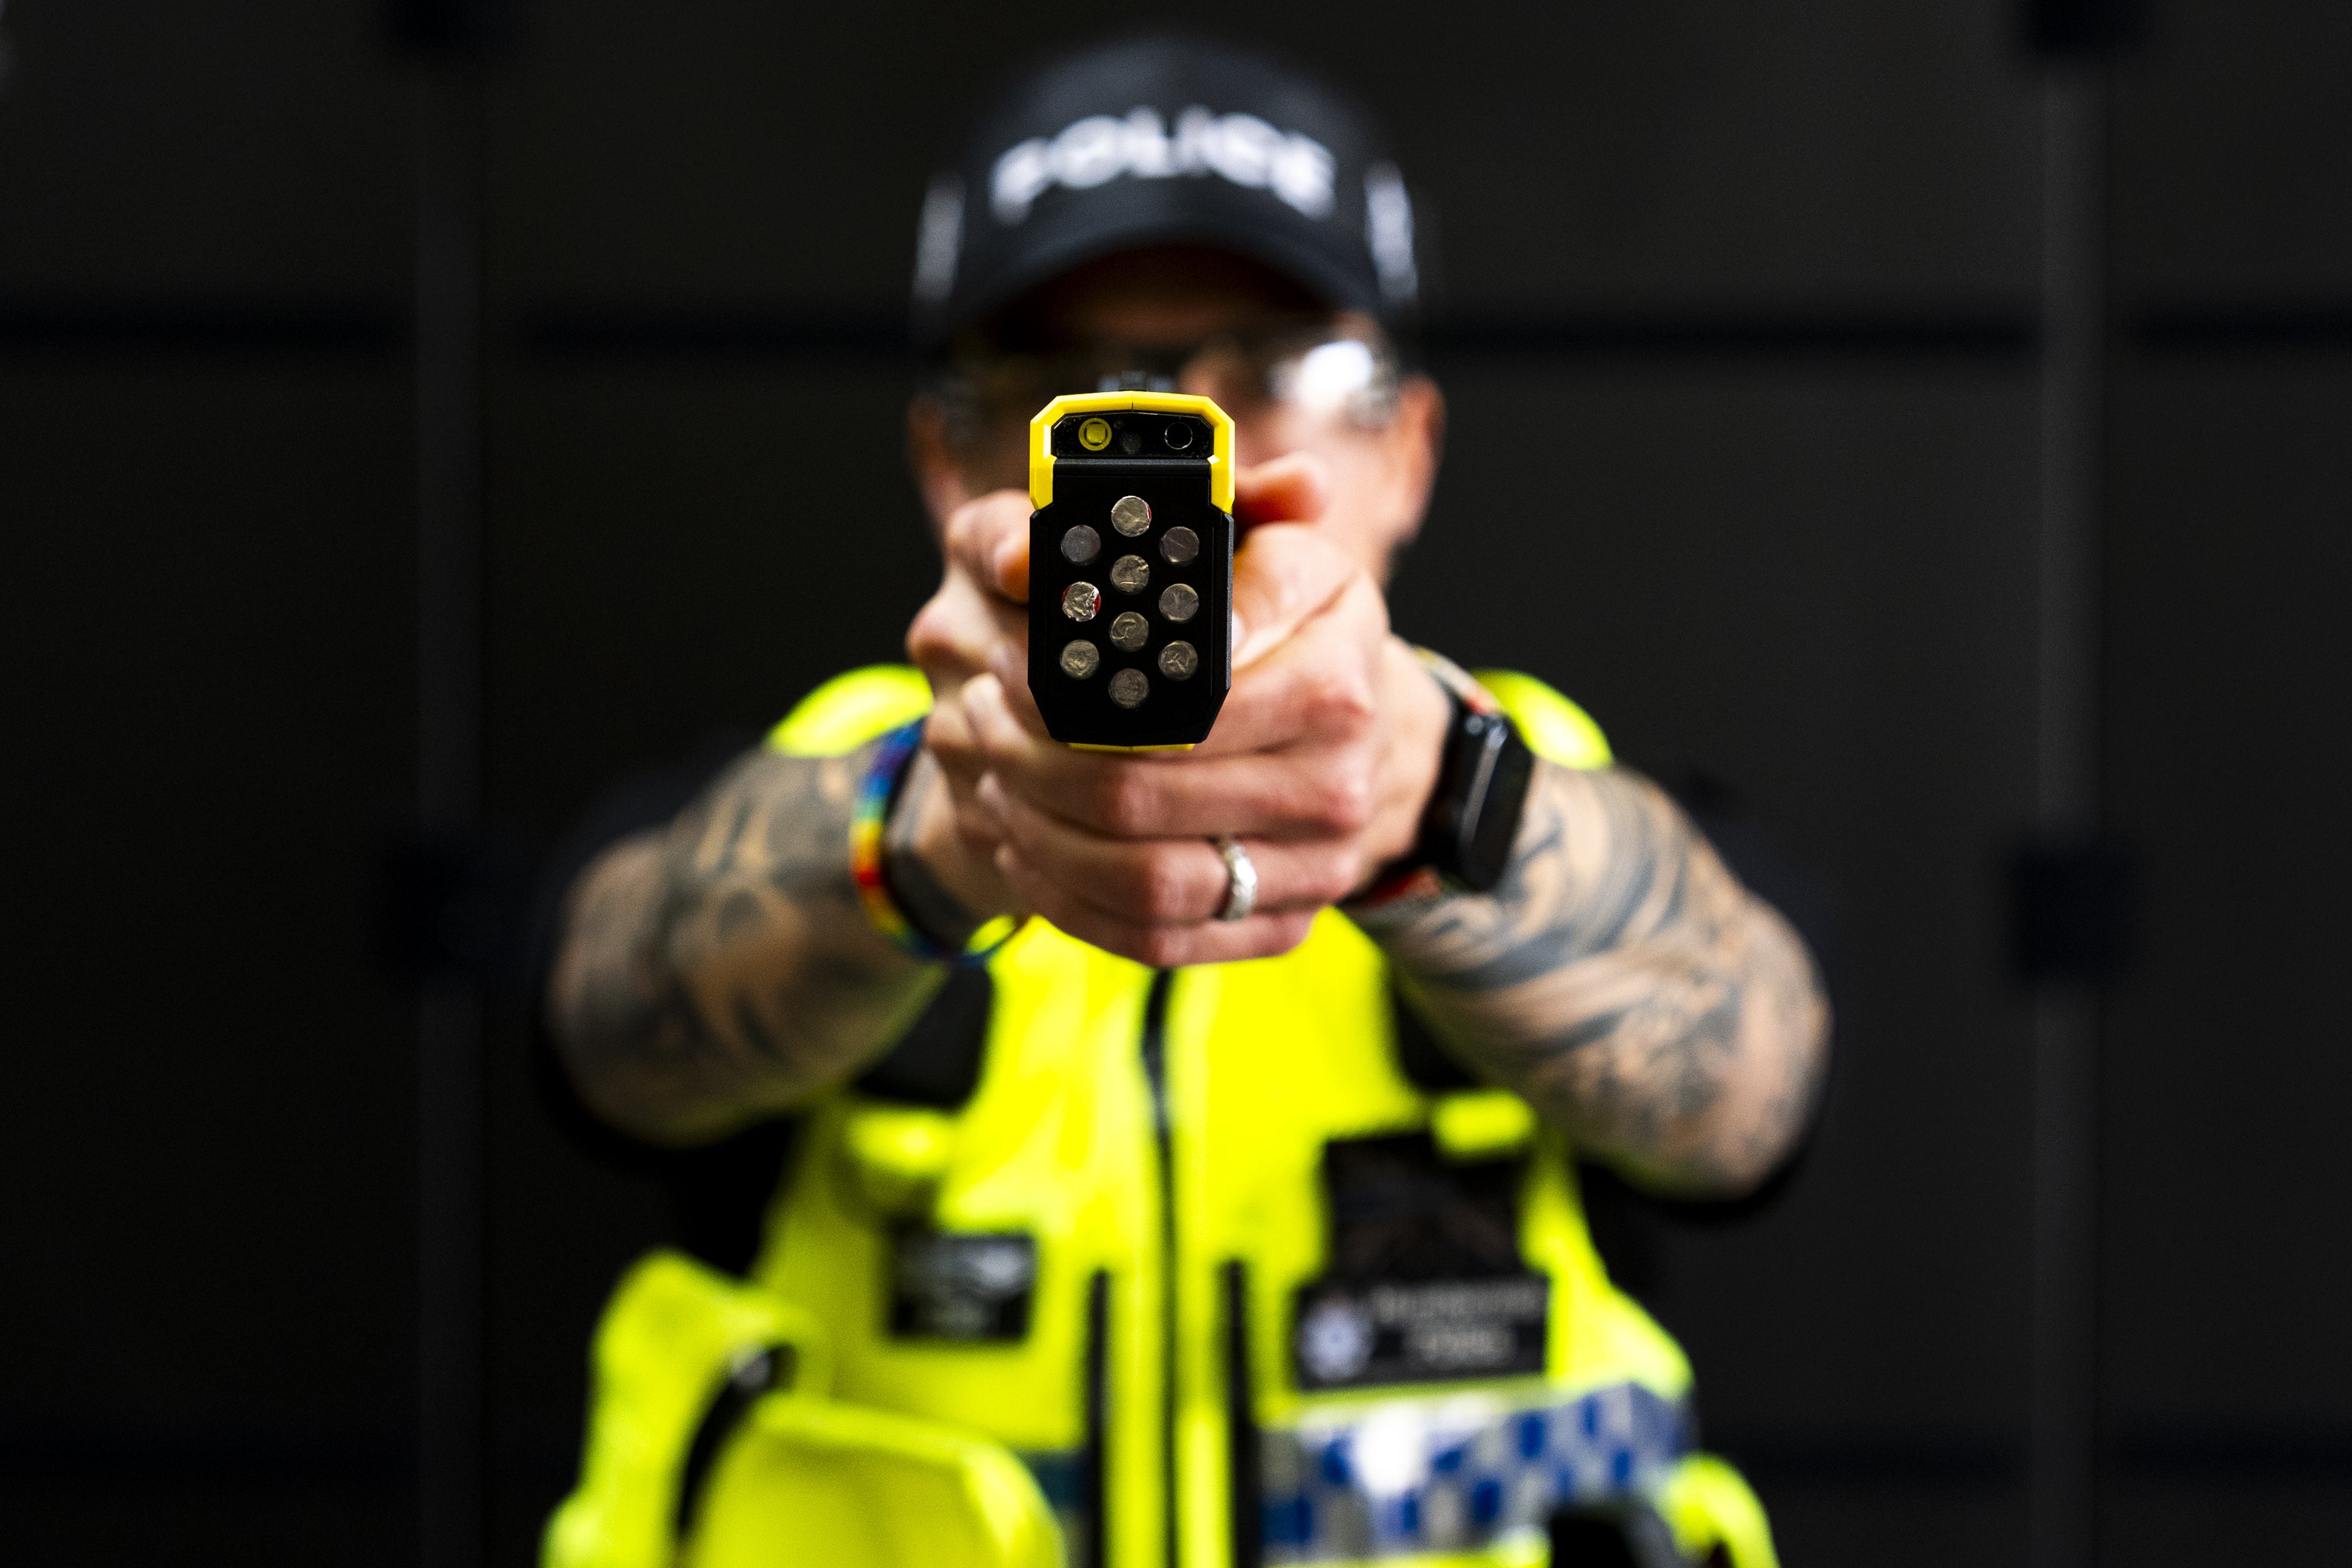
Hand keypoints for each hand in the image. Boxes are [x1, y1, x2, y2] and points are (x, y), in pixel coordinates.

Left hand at [907, 458, 1450, 967]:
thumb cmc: (1292, 624)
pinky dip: (1073, 902)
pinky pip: (1158, 941)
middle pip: (1144, 798)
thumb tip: (1068, 548)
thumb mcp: (1269, 548)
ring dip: (1042, 835)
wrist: (1364, 730)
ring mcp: (1317, 867)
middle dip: (1034, 762)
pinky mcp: (1282, 925)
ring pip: (1144, 883)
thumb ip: (1198, 520)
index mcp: (1336, 680)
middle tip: (978, 714)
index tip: (1011, 666)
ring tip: (993, 774)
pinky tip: (1025, 849)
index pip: (1179, 707)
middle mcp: (1340, 784)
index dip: (1073, 696)